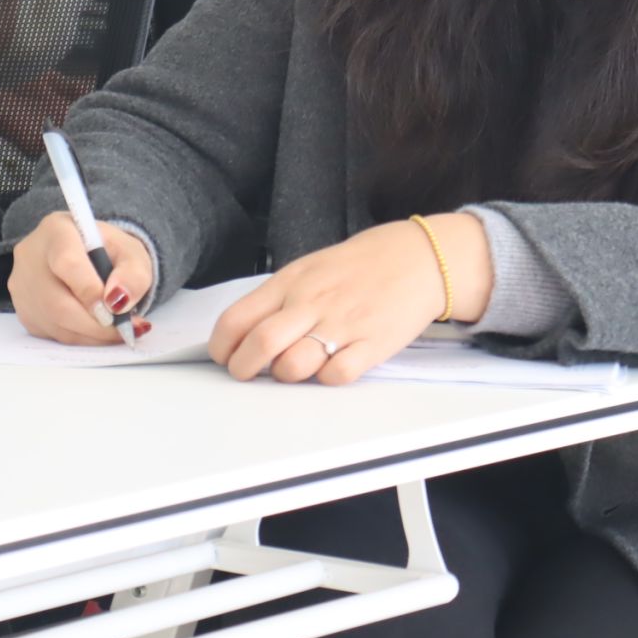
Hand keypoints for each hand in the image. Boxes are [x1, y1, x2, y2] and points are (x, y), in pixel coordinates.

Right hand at [8, 210, 157, 345]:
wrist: (84, 254)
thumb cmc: (106, 251)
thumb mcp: (130, 252)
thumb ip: (133, 274)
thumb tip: (119, 302)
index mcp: (56, 231)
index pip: (67, 263)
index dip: (91, 291)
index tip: (116, 309)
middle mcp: (30, 258)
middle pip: (57, 303)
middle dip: (97, 324)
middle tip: (126, 330)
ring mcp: (22, 288)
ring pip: (56, 324)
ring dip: (92, 335)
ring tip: (119, 331)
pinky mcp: (24, 312)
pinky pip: (52, 334)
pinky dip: (81, 338)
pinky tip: (99, 330)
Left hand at [208, 214, 492, 385]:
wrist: (415, 258)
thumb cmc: (357, 267)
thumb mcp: (308, 270)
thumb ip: (277, 299)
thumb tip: (243, 333)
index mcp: (290, 282)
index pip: (237, 318)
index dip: (222, 346)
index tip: (224, 356)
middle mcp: (311, 303)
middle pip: (260, 344)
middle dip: (244, 368)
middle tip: (247, 373)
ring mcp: (341, 325)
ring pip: (294, 365)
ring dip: (285, 375)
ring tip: (292, 369)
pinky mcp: (371, 344)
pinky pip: (336, 375)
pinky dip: (326, 379)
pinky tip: (328, 369)